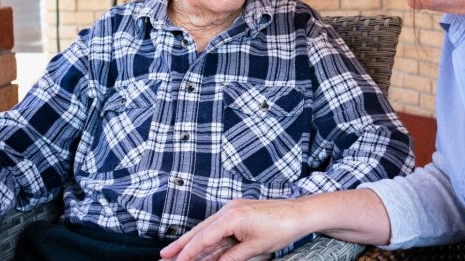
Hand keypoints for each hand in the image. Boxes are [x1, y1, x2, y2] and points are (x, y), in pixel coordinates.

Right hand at [159, 198, 305, 260]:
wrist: (300, 213)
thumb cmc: (281, 228)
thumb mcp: (254, 248)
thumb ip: (231, 257)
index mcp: (232, 217)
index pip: (203, 237)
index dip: (187, 252)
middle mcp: (229, 210)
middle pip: (200, 230)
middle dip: (181, 244)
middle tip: (164, 256)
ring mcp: (234, 209)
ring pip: (207, 228)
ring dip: (192, 241)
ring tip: (175, 253)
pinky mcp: (239, 212)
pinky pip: (219, 227)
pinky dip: (208, 238)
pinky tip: (200, 247)